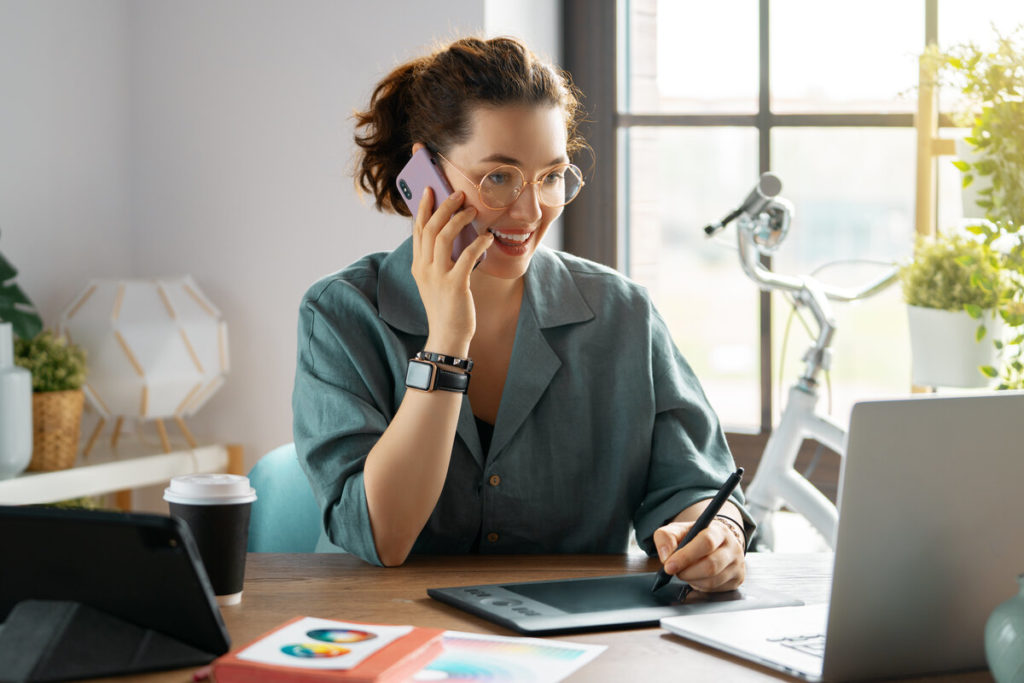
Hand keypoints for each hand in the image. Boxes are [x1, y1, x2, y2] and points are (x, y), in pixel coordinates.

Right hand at [409, 188, 492, 356]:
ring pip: (444, 237)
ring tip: (472, 210)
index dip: (423, 208)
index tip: (429, 190)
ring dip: (459, 219)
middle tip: (457, 194)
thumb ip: (438, 259)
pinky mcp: (455, 285)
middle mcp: (424, 268)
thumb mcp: (435, 280)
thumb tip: (453, 233)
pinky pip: (467, 256)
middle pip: (430, 228)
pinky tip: (487, 237)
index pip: (418, 230)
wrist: (447, 336)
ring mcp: (438, 276)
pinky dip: (478, 243)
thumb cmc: (445, 307)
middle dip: (444, 207)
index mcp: (418, 265)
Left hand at [652, 518, 745, 592]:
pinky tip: (695, 577)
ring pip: (712, 580)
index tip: (669, 566)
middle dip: (686, 572)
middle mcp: (733, 548)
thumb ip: (666, 537)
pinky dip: (700, 586)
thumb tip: (666, 556)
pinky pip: (715, 589)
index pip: (706, 542)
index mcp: (719, 531)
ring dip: (691, 580)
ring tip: (684, 572)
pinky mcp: (737, 580)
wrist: (716, 543)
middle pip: (710, 565)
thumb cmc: (695, 536)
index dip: (686, 556)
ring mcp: (737, 565)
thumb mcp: (678, 530)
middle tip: (674, 571)